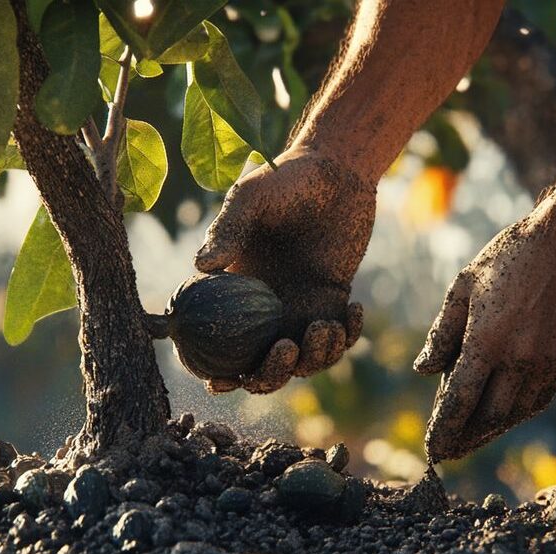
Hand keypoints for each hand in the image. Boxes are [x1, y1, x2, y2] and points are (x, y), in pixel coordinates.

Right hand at [194, 147, 374, 393]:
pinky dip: (348, 337)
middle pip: (261, 369)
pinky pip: (338, 341)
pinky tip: (354, 307)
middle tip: (287, 350)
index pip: (217, 346)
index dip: (216, 372)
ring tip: (327, 325)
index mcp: (232, 292)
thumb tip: (201, 266)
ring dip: (316, 358)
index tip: (223, 380)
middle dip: (271, 376)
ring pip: (304, 363)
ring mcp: (298, 310)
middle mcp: (262, 311)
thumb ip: (227, 229)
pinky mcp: (332, 303)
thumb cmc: (284, 178)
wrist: (335, 171)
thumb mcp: (251, 198)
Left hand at [415, 215, 555, 461]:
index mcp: (488, 341)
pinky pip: (542, 396)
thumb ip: (442, 334)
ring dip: (494, 428)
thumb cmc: (508, 258)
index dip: (444, 430)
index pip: (460, 402)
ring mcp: (552, 362)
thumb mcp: (462, 288)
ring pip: (519, 413)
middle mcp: (522, 359)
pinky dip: (521, 408)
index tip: (433, 451)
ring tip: (474, 437)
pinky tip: (506, 411)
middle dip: (466, 438)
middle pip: (490, 417)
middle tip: (450, 451)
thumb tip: (423, 372)